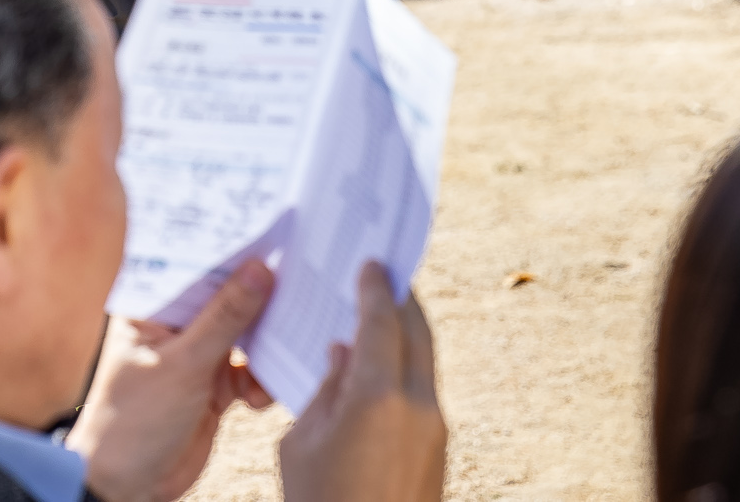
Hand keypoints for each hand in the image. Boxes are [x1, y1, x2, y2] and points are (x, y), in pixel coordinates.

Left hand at [70, 259, 275, 501]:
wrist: (130, 487)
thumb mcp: (183, 364)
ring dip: (265, 347)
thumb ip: (224, 317)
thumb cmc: (135, 419)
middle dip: (260, 301)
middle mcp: (176, 324)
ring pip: (245, 335)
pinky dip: (261, 381)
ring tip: (276, 359)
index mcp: (153, 306)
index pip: (198, 266)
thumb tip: (259, 268)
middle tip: (298, 293)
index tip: (277, 236)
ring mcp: (197, 355)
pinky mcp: (216, 386)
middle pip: (228, 298)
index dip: (235, 251)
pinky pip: (251, 370)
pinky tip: (257, 400)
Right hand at [278, 264, 445, 501]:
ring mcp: (434, 429)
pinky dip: (406, 367)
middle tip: (385, 275)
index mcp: (379, 394)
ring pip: (425, 362)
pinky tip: (380, 371)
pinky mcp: (438, 450)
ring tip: (379, 318)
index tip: (372, 262)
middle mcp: (417, 404)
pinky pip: (423, 391)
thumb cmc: (318, 500)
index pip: (383, 320)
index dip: (376, 286)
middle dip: (402, 300)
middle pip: (418, 333)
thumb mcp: (302, 441)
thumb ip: (325, 388)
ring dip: (406, 334)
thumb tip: (342, 354)